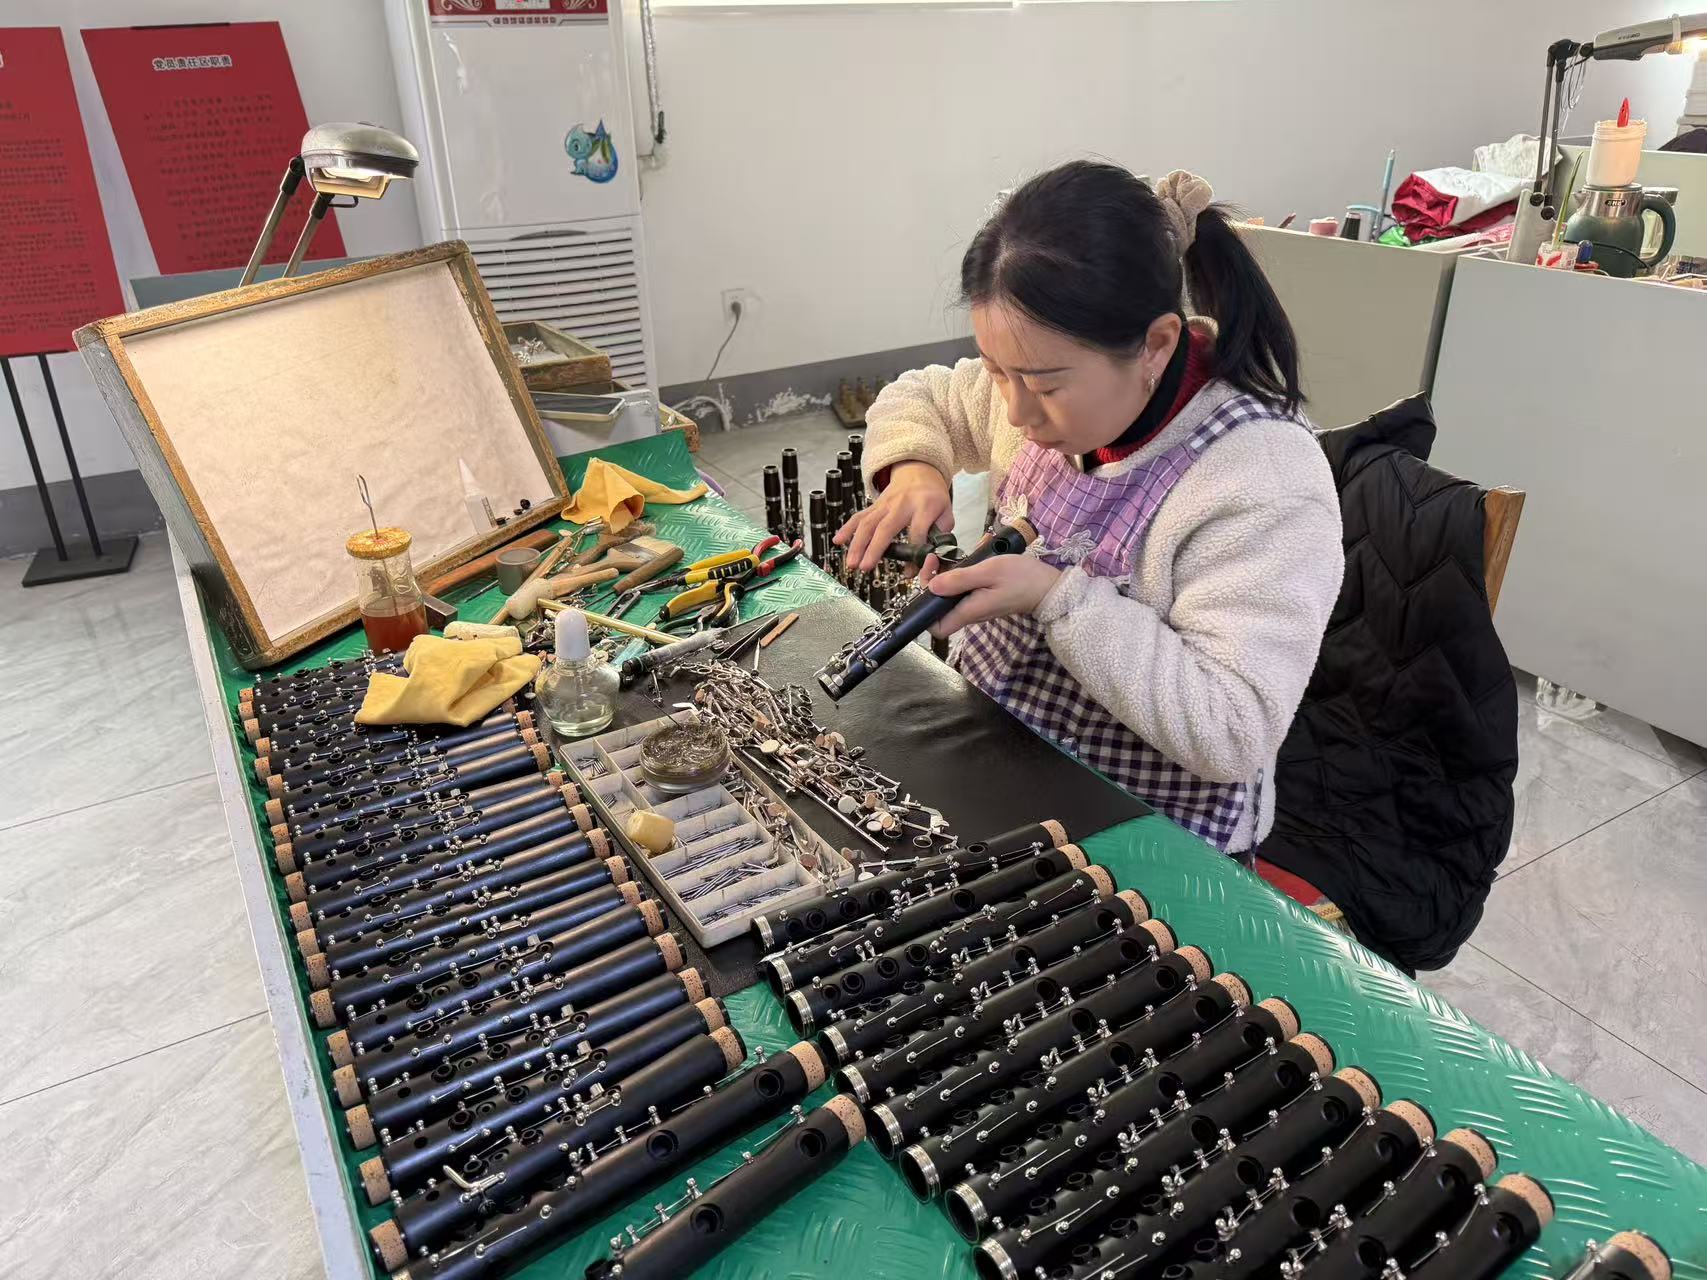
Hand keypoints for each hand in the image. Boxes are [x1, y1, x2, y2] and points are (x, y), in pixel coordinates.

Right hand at [833, 461, 951, 572]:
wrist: (920, 472)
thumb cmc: (933, 498)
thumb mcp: (947, 514)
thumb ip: (941, 537)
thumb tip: (924, 564)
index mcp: (925, 507)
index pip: (918, 531)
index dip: (914, 553)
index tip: (909, 571)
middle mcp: (902, 504)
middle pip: (886, 527)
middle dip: (873, 549)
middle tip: (864, 568)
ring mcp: (886, 504)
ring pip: (868, 523)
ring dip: (857, 544)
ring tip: (851, 563)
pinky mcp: (875, 504)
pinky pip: (859, 516)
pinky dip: (847, 528)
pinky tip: (838, 541)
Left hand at [919, 552, 1059, 638]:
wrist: (1050, 585)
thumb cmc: (1021, 578)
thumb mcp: (988, 572)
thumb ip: (959, 580)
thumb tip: (932, 587)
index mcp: (969, 611)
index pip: (937, 627)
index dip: (924, 610)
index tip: (927, 582)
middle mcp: (971, 612)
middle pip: (940, 607)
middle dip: (932, 583)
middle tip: (936, 560)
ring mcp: (978, 605)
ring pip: (952, 595)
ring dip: (946, 575)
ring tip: (948, 555)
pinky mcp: (985, 596)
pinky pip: (966, 588)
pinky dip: (961, 573)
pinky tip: (967, 557)